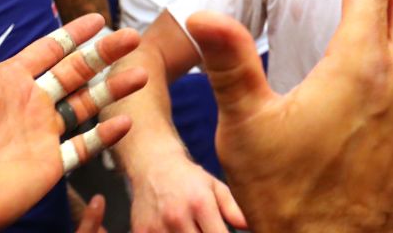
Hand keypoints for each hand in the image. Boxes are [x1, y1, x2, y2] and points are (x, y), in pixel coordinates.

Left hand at [0, 0, 146, 232]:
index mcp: (5, 80)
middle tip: (133, 36)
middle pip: (77, 72)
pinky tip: (126, 121)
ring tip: (142, 73)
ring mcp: (40, 135)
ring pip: (88, 105)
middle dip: (106, 53)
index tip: (100, 18)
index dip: (75, 34)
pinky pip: (84, 147)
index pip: (49, 50)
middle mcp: (28, 104)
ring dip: (115, 89)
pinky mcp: (47, 167)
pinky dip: (106, 135)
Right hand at [127, 156, 245, 232]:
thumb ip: (234, 209)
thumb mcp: (215, 188)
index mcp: (200, 204)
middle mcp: (177, 216)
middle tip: (206, 228)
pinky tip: (176, 230)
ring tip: (192, 228)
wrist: (153, 166)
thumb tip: (251, 226)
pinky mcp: (141, 232)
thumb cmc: (189, 179)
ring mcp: (157, 227)